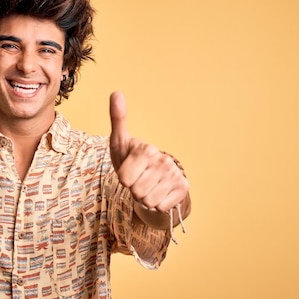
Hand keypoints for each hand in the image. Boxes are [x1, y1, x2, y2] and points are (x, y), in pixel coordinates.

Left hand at [109, 91, 188, 212]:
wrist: (155, 177)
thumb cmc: (132, 159)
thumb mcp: (120, 141)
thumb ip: (117, 119)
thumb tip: (116, 92)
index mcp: (146, 150)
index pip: (124, 179)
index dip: (123, 179)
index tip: (129, 170)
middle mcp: (163, 160)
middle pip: (136, 192)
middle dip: (134, 190)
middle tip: (139, 179)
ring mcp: (174, 174)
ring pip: (148, 201)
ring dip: (145, 198)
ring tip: (148, 185)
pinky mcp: (183, 187)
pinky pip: (160, 206)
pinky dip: (157, 203)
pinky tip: (159, 192)